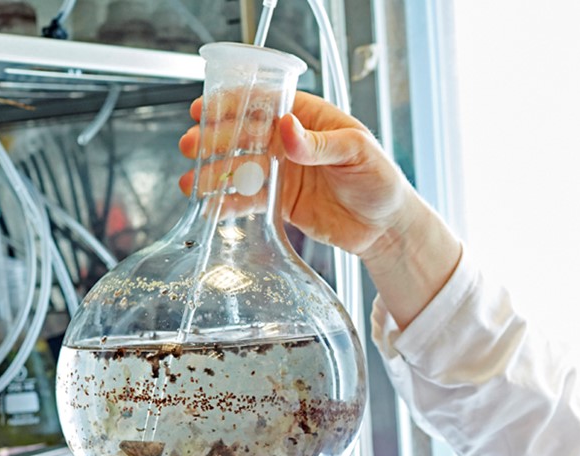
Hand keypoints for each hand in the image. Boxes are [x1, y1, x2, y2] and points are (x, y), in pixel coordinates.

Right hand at [179, 91, 433, 263]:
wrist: (387, 228)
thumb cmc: (381, 181)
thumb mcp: (358, 154)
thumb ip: (321, 143)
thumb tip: (288, 127)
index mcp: (311, 119)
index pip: (267, 103)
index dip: (234, 103)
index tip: (205, 108)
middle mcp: (292, 142)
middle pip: (245, 134)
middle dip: (215, 139)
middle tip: (192, 146)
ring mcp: (283, 172)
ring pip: (241, 167)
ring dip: (214, 173)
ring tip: (193, 183)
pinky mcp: (280, 202)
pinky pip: (248, 199)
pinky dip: (228, 203)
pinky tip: (211, 207)